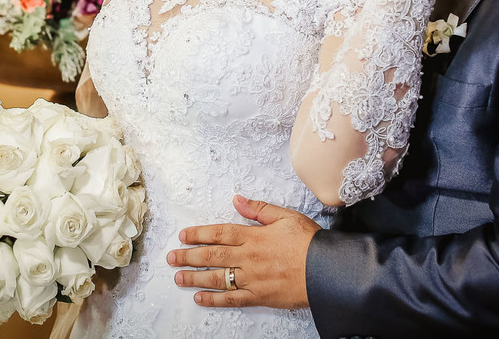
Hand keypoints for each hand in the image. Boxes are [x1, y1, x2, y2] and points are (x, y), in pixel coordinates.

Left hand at [166, 194, 320, 309]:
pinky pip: (231, 299)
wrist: (327, 271)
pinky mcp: (259, 296)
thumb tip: (237, 199)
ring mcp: (251, 278)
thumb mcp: (286, 216)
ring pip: (216, 278)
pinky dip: (214, 299)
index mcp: (253, 236)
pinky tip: (200, 298)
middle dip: (188, 256)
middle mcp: (248, 257)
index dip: (198, 234)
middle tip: (171, 257)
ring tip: (178, 277)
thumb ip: (259, 209)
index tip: (183, 236)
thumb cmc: (310, 242)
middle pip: (211, 256)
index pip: (218, 233)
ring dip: (194, 277)